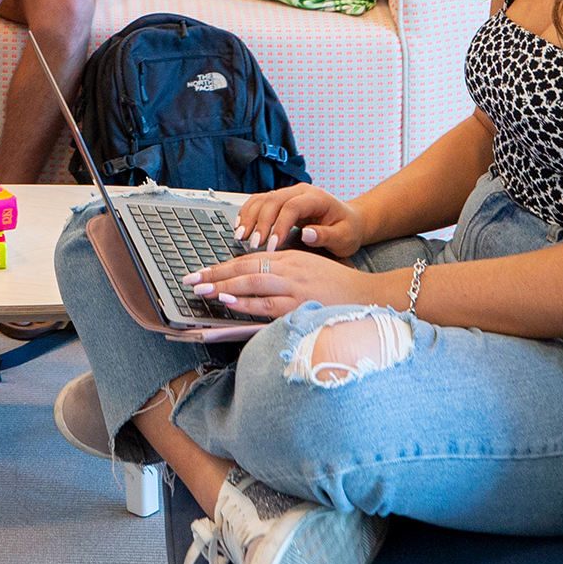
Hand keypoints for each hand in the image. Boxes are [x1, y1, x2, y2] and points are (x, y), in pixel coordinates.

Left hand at [183, 248, 378, 319]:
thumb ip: (284, 273)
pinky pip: (269, 303)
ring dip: (224, 286)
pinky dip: (247, 302)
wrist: (371, 295)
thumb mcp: (310, 270)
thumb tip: (253, 282)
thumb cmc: (339, 288)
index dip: (223, 266)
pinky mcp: (302, 304)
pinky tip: (229, 302)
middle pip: (245, 267)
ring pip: (253, 282)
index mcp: (291, 258)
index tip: (202, 271)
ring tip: (201, 289)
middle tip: (190, 279)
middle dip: (215, 274)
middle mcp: (291, 268)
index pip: (250, 259)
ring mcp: (296, 286)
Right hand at [233, 184, 367, 255]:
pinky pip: (258, 203)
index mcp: (316, 197)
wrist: (349, 221)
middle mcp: (299, 192)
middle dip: (260, 223)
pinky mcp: (280, 202)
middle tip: (253, 244)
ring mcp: (288, 194)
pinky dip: (247, 214)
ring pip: (262, 200)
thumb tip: (306, 234)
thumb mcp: (345, 237)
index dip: (279, 226)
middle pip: (272, 201)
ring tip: (241, 237)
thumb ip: (327, 236)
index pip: (292, 207)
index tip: (272, 247)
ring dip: (249, 218)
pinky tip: (240, 227)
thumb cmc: (348, 230)